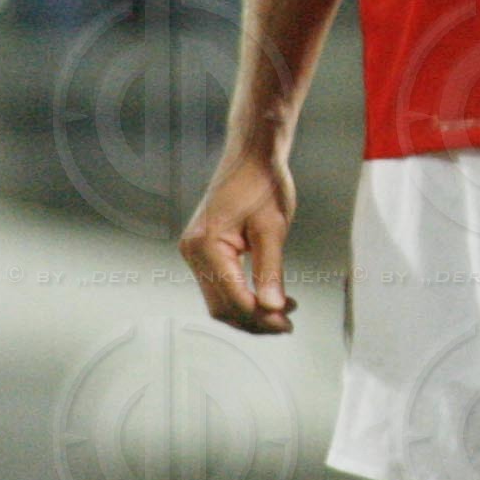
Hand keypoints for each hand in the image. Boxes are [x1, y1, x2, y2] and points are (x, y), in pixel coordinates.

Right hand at [179, 146, 297, 333]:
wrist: (252, 154)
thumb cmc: (263, 182)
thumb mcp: (273, 228)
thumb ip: (271, 271)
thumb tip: (273, 308)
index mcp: (206, 245)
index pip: (232, 298)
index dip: (260, 317)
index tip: (286, 324)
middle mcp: (192, 251)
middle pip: (221, 305)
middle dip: (254, 320)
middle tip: (287, 325)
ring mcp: (194, 251)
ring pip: (219, 298)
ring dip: (249, 311)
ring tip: (282, 315)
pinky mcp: (202, 249)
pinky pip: (220, 283)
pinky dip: (242, 295)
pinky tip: (268, 297)